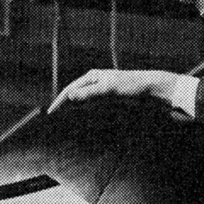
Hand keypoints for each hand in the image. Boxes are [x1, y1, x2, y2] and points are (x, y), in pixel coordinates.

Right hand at [48, 69, 179, 112]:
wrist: (153, 89)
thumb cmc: (132, 86)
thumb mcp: (109, 89)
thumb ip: (89, 93)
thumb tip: (69, 97)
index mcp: (92, 76)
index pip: (69, 90)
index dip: (59, 103)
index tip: (50, 115)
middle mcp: (95, 82)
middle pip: (74, 97)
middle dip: (65, 109)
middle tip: (54, 124)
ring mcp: (102, 91)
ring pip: (83, 104)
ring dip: (74, 114)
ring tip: (66, 126)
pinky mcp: (110, 100)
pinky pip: (93, 109)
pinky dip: (86, 116)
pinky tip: (84, 125)